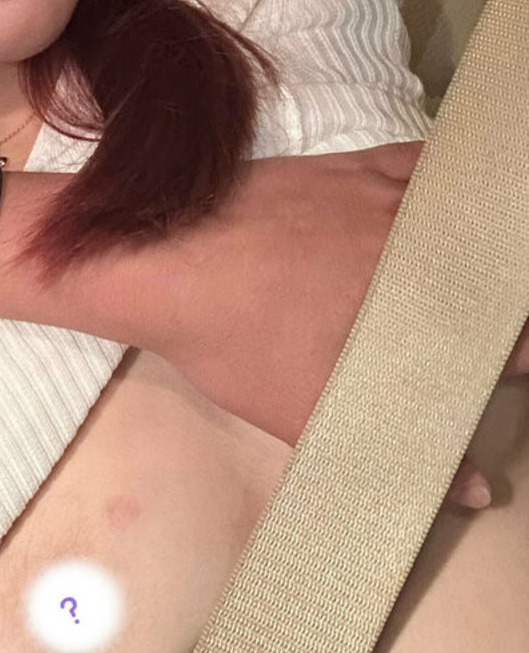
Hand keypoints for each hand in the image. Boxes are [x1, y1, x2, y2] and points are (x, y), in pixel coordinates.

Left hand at [147, 142, 500, 512]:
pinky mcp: (348, 164)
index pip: (498, 332)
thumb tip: (473, 490)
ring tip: (487, 269)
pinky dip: (448, 176)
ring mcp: (380, 194)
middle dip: (503, 305)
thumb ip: (391, 446)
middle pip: (490, 269)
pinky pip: (422, 162)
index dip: (514, 354)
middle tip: (496, 331)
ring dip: (486, 242)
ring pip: (465, 212)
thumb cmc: (229, 338)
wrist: (159, 251)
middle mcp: (410, 242)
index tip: (512, 366)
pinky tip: (452, 191)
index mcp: (408, 303)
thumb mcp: (306, 411)